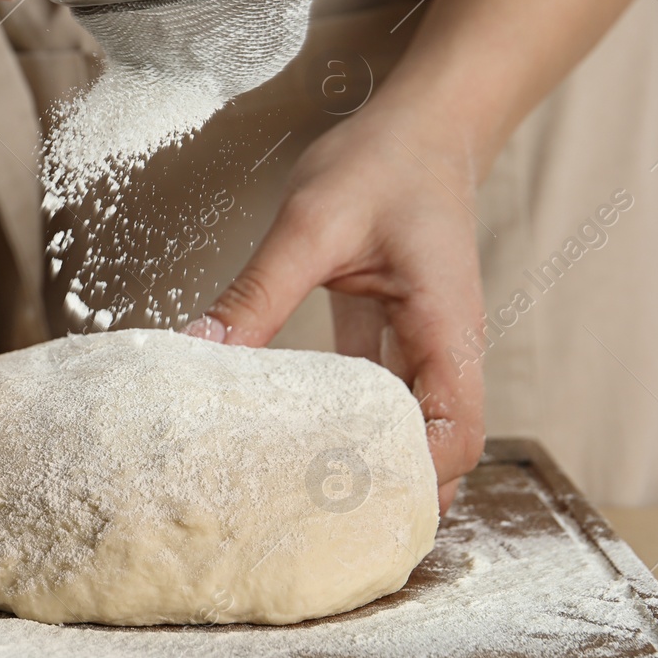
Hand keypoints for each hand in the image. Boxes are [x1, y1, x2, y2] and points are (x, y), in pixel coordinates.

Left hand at [186, 105, 486, 512]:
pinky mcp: (396, 336)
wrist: (421, 123)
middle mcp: (445, 349)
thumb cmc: (386, 162)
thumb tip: (199, 350)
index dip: (421, 481)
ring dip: (373, 466)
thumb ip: (259, 291)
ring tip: (309, 506)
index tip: (361, 509)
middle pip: (440, 450)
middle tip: (327, 534)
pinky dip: (347, 426)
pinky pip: (379, 397)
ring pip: (410, 430)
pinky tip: (296, 443)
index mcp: (446, 329)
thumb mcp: (313, 223)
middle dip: (396, 495)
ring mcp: (424, 346)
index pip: (458, 433)